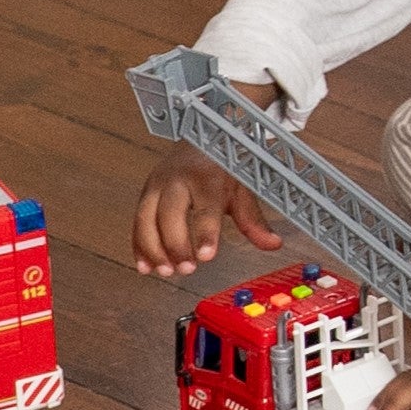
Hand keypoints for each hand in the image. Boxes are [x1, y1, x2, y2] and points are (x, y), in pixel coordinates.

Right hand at [133, 111, 284, 276]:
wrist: (200, 137)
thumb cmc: (221, 166)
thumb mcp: (241, 188)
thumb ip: (253, 220)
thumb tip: (274, 244)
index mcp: (207, 175)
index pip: (206, 207)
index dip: (205, 233)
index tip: (206, 256)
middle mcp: (178, 178)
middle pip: (169, 214)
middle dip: (175, 244)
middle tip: (186, 269)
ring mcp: (157, 184)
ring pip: (146, 219)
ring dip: (152, 250)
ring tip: (165, 271)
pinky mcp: (145, 193)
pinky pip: (136, 222)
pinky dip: (138, 246)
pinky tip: (145, 266)